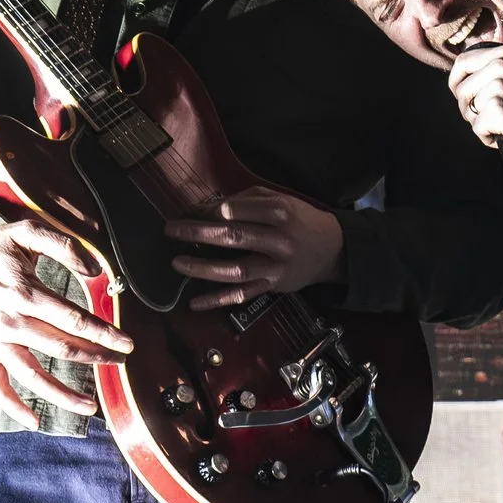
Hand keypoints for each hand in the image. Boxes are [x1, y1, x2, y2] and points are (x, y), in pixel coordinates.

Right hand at [0, 215, 131, 427]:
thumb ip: (64, 245)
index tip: (128, 344)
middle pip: (61, 348)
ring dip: (63, 395)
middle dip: (96, 358)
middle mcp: (9, 321)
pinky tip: (35, 422)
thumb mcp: (27, 231)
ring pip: (32, 376)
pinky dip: (12, 406)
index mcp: (23, 291)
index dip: (105, 334)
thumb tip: (98, 269)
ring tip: (92, 407)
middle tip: (121, 363)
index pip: (74, 319)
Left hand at [167, 187, 347, 311]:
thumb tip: (208, 207)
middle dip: (198, 232)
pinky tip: (195, 302)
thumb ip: (246, 200)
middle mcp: (279, 240)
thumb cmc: (299, 220)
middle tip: (172, 229)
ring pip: (235, 270)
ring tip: (177, 262)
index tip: (191, 210)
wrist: (331, 249)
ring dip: (203, 267)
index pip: (237, 209)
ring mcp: (275, 267)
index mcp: (280, 212)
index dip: (210, 210)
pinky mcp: (272, 286)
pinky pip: (242, 295)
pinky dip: (217, 300)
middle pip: (233, 236)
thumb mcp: (280, 199)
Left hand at [446, 47, 502, 151]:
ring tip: (499, 124)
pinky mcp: (497, 111)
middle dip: (469, 107)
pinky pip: (477, 128)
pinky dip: (487, 136)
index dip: (457, 81)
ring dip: (480, 123)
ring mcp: (497, 88)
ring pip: (468, 110)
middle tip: (486, 115)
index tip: (464, 93)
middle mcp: (498, 66)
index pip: (462, 62)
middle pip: (462, 90)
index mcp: (502, 53)